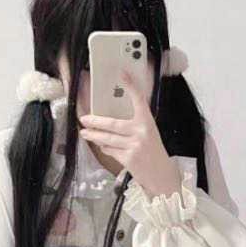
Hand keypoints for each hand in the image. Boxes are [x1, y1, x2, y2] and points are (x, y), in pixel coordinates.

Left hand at [78, 69, 182, 198]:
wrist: (161, 174)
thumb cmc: (153, 152)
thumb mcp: (148, 133)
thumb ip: (134, 124)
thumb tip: (111, 118)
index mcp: (148, 122)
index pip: (139, 99)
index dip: (131, 85)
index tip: (122, 72)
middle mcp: (141, 132)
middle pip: (112, 123)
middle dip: (95, 122)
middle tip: (84, 119)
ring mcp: (134, 145)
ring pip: (108, 139)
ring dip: (94, 136)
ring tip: (85, 133)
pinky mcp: (129, 158)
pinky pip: (110, 150)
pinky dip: (105, 148)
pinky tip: (103, 146)